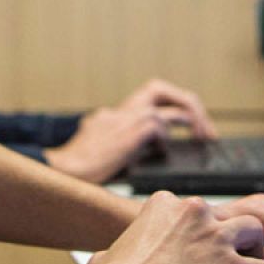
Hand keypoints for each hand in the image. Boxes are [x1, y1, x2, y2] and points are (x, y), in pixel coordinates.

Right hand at [44, 79, 217, 183]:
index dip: (167, 110)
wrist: (61, 172)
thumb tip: (152, 159)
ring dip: (190, 119)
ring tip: (202, 137)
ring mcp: (124, 118)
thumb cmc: (76, 175)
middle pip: (158, 88)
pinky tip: (162, 156)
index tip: (183, 126)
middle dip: (185, 103)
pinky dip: (165, 141)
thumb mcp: (100, 157)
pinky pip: (159, 127)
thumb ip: (123, 152)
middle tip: (202, 128)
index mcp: (109, 117)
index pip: (144, 102)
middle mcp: (118, 112)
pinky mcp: (131, 129)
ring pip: (167, 105)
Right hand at [87, 192, 263, 263]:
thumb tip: (102, 261)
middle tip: (231, 261)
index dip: (202, 234)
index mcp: (165, 206)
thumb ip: (114, 251)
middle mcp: (194, 213)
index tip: (201, 254)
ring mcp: (215, 238)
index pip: (198, 211)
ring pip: (256, 232)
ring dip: (255, 254)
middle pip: (230, 217)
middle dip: (234, 240)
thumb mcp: (106, 255)